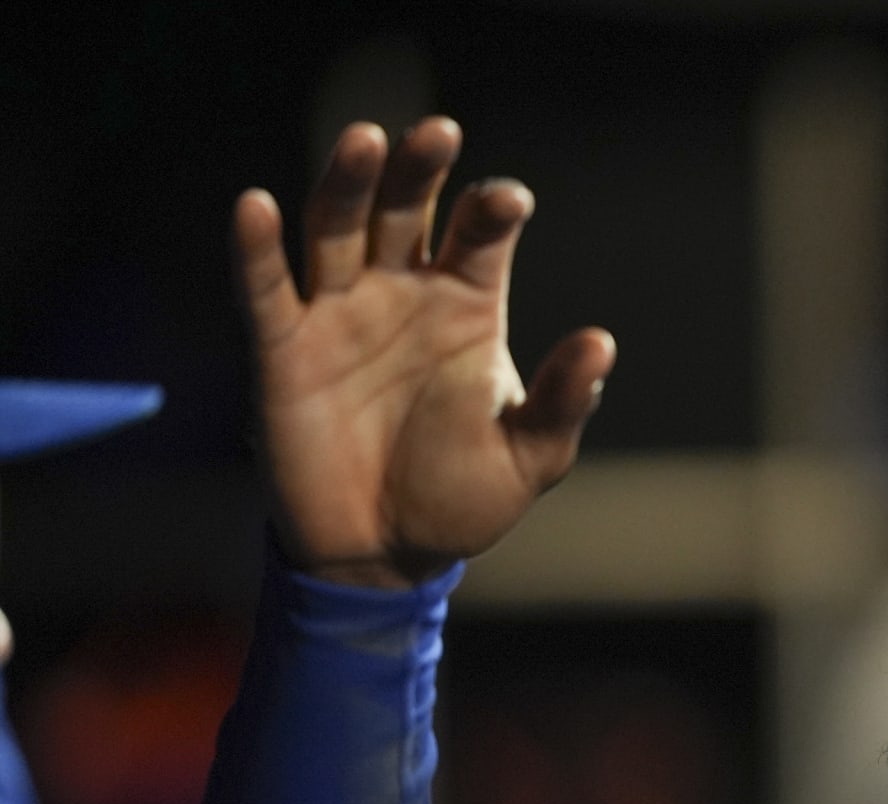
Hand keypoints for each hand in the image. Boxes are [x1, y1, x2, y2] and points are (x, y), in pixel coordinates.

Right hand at [236, 118, 616, 588]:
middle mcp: (401, 293)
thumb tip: (601, 343)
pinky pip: (266, 289)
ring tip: (365, 139)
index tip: (508, 201)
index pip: (479, 237)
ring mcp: (339, 314)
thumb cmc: (465, 499)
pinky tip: (254, 205)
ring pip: (335, 227)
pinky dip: (257, 248)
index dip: (491, 211)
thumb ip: (563, 401)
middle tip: (437, 132)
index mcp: (467, 306)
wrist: (388, 555)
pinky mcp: (283, 350)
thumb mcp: (532, 457)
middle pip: (405, 209)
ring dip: (347, 182)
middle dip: (420, 170)